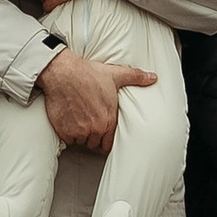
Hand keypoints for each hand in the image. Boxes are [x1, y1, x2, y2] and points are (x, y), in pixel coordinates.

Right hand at [38, 48, 153, 151]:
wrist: (63, 73)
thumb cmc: (88, 73)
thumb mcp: (115, 74)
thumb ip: (135, 77)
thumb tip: (153, 77)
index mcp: (109, 119)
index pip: (109, 143)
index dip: (105, 141)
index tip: (102, 138)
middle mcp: (95, 127)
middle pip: (94, 144)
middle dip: (92, 137)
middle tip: (88, 127)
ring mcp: (79, 130)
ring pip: (80, 141)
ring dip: (79, 136)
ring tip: (78, 122)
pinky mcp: (64, 131)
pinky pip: (67, 140)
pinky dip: (67, 134)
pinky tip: (67, 121)